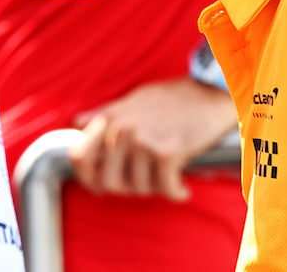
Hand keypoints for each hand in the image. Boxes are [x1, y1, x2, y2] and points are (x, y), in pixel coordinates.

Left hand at [68, 77, 237, 201]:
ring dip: (155, 189)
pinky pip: (165, 189)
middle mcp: (122, 130)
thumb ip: (104, 114)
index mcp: (110, 117)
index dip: (86, 177)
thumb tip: (76, 123)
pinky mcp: (167, 153)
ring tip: (166, 177)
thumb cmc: (172, 98)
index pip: (78, 156)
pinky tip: (182, 189)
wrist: (210, 93)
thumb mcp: (132, 99)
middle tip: (144, 184)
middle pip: (108, 182)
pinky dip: (176, 193)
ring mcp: (143, 141)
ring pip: (139, 189)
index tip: (100, 186)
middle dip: (126, 189)